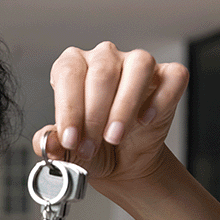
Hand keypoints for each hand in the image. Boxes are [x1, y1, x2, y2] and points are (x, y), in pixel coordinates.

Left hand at [32, 41, 189, 193]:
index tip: (70, 139)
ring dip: (124, 107)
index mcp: (73, 66)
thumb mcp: (67, 150)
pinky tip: (145, 120)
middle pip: (101, 73)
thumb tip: (48, 142)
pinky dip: (159, 100)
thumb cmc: (91, 147)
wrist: (121, 161)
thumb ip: (51, 144)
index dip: (68, 108)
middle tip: (90, 146)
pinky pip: (171, 77)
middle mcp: (105, 57)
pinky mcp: (168, 77)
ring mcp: (138, 63)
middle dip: (94, 116)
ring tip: (115, 137)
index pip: (67, 73)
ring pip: (137, 68)